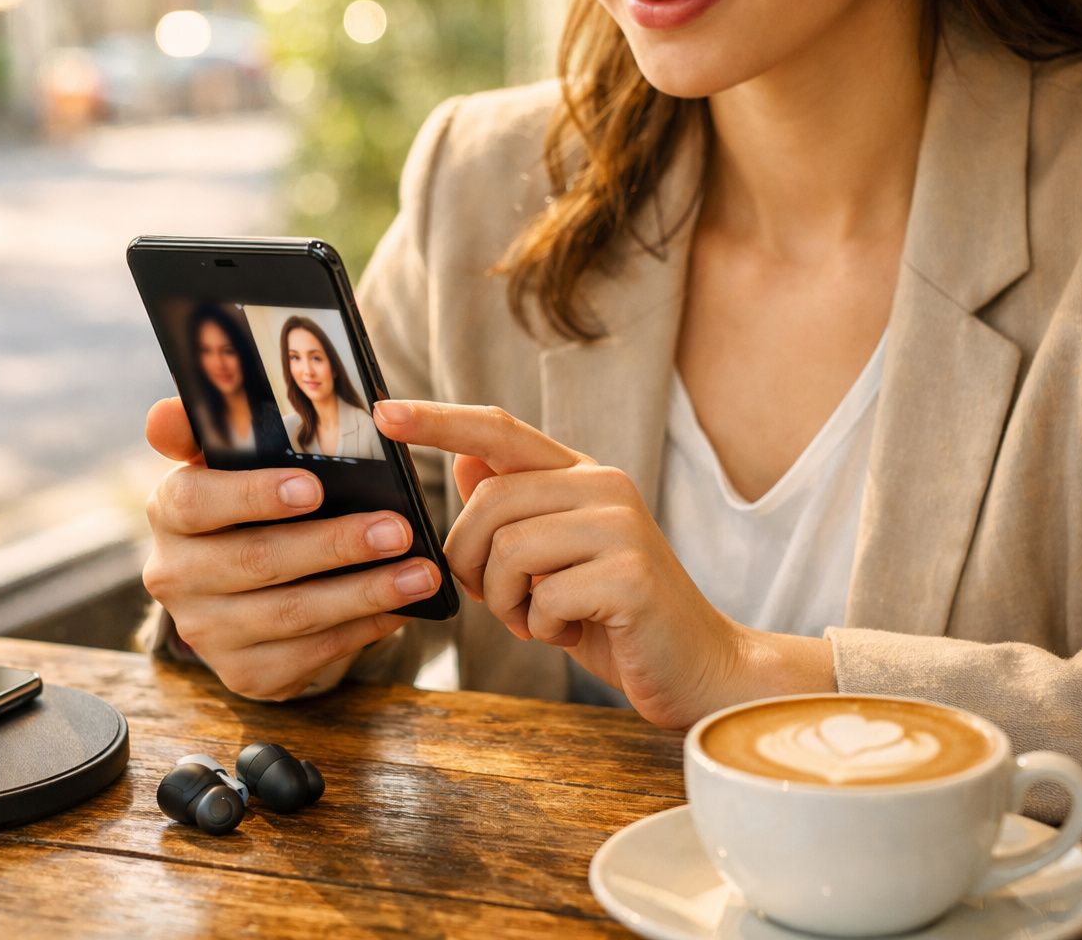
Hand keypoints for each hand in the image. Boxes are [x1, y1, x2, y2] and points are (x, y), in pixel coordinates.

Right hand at [140, 398, 439, 700]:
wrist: (237, 588)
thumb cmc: (246, 505)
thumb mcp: (223, 461)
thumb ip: (199, 428)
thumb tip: (167, 413)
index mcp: (169, 513)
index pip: (196, 502)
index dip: (253, 496)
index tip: (312, 487)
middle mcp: (176, 577)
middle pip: (257, 561)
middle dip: (335, 546)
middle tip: (397, 530)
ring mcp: (207, 632)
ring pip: (291, 614)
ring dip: (363, 593)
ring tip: (419, 574)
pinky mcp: (244, 674)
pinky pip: (309, 655)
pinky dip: (360, 631)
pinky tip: (400, 609)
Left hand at [372, 400, 833, 726]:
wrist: (699, 669)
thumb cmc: (616, 618)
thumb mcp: (554, 559)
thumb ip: (515, 511)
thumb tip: (463, 462)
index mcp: (581, 476)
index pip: (499, 429)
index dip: (437, 421)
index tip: (383, 412)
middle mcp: (603, 486)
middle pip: (488, 500)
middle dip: (468, 560)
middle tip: (494, 600)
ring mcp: (621, 527)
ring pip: (508, 549)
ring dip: (505, 602)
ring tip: (538, 620)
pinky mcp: (629, 575)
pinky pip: (543, 597)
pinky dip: (542, 628)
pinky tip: (572, 633)